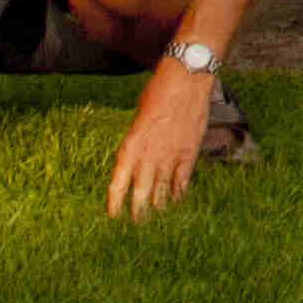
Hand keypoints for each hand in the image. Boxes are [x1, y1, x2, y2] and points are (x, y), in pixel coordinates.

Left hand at [106, 60, 214, 222]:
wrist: (187, 79)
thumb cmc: (158, 92)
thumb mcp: (139, 117)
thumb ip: (136, 141)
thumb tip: (135, 158)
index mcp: (132, 145)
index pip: (118, 182)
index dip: (115, 202)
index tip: (112, 215)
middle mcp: (150, 155)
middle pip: (141, 194)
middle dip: (137, 212)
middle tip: (135, 223)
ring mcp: (171, 157)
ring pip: (162, 192)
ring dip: (157, 206)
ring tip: (154, 217)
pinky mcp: (189, 154)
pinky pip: (181, 181)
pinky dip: (177, 193)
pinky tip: (175, 200)